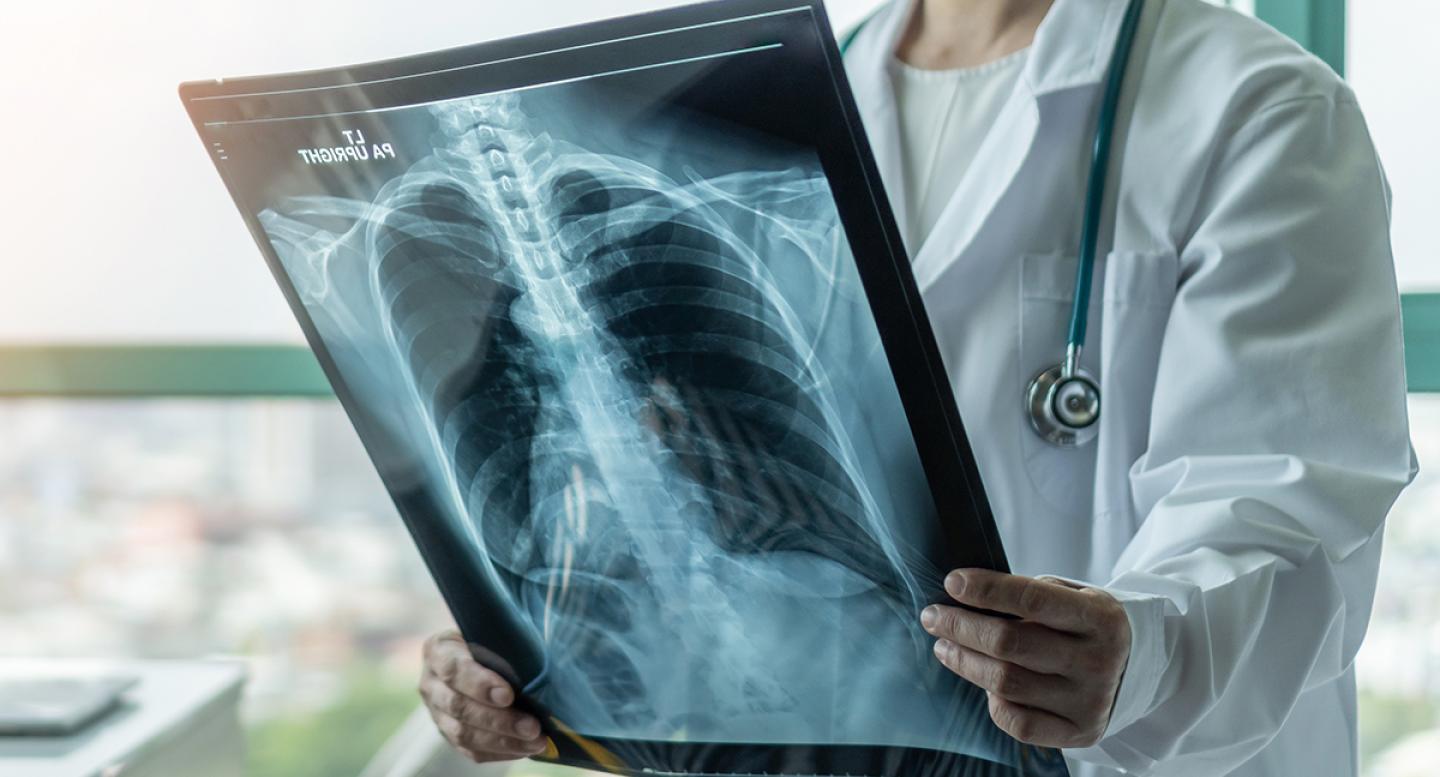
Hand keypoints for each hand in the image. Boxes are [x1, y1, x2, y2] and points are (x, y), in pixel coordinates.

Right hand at [419, 630, 548, 762]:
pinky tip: (525, 748)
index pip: (454, 668)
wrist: (481, 655)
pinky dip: (500, 751)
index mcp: (438, 650)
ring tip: (535, 741)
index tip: (508, 695)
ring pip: (464, 734)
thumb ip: (508, 637)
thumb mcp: (495, 628)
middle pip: (459, 707)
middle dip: (498, 720)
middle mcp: (431, 683)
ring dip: (502, 740)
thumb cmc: (493, 637)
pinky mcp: (449, 734)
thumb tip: (541, 656)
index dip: (479, 684)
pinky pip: (471, 750)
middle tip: (532, 726)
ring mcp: (437, 712)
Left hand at [920, 569, 1129, 748]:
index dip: (987, 589)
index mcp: (1100, 618)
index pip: (1032, 599)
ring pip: (1006, 683)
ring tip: (945, 646)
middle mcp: (1097, 661)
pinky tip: (982, 682)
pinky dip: (992, 701)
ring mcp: (1089, 701)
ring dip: (965, 661)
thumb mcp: (1074, 597)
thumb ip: (1031, 596)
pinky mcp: (1079, 732)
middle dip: (961, 626)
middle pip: (1010, 643)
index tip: (952, 582)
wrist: (1135, 668)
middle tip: (934, 616)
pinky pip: (1018, 722)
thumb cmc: (1087, 626)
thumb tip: (967, 599)